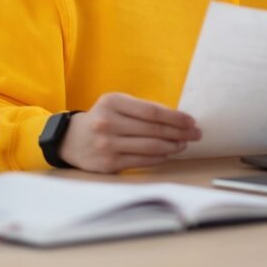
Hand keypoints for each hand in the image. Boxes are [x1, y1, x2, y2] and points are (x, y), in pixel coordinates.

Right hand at [59, 92, 202, 173]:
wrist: (72, 139)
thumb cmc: (103, 119)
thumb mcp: (116, 104)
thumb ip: (141, 109)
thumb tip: (177, 119)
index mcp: (113, 102)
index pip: (152, 111)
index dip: (175, 117)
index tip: (191, 121)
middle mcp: (108, 123)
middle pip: (154, 129)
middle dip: (180, 132)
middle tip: (195, 134)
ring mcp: (107, 144)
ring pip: (150, 147)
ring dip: (172, 146)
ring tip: (184, 144)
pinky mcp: (108, 163)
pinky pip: (142, 161)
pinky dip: (159, 158)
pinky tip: (168, 154)